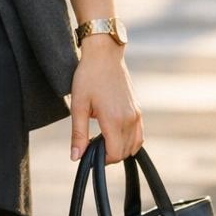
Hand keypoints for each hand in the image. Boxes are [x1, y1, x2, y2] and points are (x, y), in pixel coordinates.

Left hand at [69, 38, 143, 163]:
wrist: (104, 55)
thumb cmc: (88, 77)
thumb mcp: (78, 106)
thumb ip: (78, 134)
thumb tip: (76, 157)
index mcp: (114, 120)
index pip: (114, 154)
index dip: (102, 160)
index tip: (90, 154)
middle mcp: (130, 119)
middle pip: (124, 152)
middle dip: (109, 155)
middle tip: (92, 146)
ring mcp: (136, 114)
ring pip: (134, 145)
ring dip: (119, 149)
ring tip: (102, 140)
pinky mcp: (138, 110)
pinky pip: (139, 134)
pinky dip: (129, 141)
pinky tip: (114, 134)